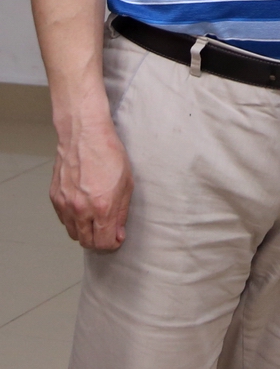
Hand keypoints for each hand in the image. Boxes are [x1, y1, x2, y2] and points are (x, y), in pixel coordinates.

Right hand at [50, 117, 133, 250]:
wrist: (84, 134)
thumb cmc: (108, 153)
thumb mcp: (126, 182)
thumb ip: (121, 212)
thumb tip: (118, 234)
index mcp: (102, 207)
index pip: (104, 243)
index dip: (113, 243)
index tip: (117, 237)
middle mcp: (80, 210)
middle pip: (86, 243)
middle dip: (99, 240)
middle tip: (106, 229)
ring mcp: (65, 204)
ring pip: (73, 233)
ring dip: (85, 231)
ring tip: (95, 216)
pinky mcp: (55, 198)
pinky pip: (64, 219)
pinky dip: (73, 219)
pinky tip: (83, 205)